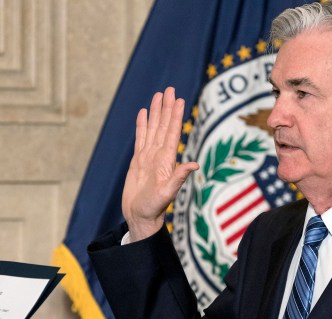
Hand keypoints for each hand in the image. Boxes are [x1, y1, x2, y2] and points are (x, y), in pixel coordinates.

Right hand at [122, 87, 198, 240]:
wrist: (140, 216)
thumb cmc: (154, 208)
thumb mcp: (168, 193)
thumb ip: (179, 178)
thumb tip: (194, 164)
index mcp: (167, 160)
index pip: (172, 133)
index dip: (175, 116)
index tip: (179, 100)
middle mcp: (159, 155)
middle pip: (163, 126)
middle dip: (166, 107)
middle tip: (169, 89)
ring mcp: (148, 156)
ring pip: (152, 129)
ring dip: (155, 112)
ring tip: (158, 95)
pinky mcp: (138, 161)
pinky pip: (140, 138)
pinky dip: (141, 125)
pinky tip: (143, 113)